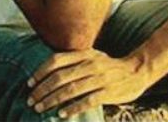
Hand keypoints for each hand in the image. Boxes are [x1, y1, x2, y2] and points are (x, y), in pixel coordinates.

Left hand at [27, 49, 149, 117]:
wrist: (137, 70)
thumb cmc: (110, 66)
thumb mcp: (92, 56)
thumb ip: (74, 60)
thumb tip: (49, 72)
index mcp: (84, 53)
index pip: (56, 60)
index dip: (40, 72)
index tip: (29, 83)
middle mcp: (90, 64)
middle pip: (59, 77)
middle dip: (42, 90)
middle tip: (31, 100)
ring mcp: (100, 78)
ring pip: (70, 90)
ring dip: (52, 100)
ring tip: (40, 108)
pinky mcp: (108, 92)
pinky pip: (86, 101)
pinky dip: (72, 108)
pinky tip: (62, 114)